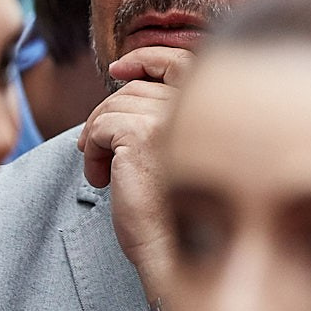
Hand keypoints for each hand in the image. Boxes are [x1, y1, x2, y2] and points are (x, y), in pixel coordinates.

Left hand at [78, 46, 191, 297]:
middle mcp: (200, 108)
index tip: (121, 69)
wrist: (179, 252)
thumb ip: (171, 119)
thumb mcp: (182, 154)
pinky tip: (104, 180)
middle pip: (138, 89)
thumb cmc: (182, 214)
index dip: (148, 58)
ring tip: (107, 173)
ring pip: (113, 107)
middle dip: (110, 113)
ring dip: (98, 137)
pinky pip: (100, 127)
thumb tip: (128, 91)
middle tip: (98, 147)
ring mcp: (172, 118)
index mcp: (218, 109)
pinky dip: (92, 153)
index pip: (181, 61)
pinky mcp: (143, 135)